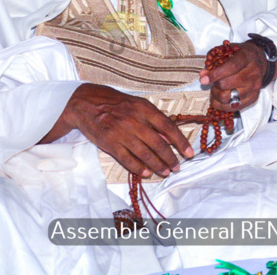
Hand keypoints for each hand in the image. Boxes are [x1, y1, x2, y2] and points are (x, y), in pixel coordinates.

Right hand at [60, 83, 193, 178]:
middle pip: (158, 144)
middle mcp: (135, 121)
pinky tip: (146, 173)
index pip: (168, 127)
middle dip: (170, 158)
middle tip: (177, 167)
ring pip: (144, 154)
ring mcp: (121, 133)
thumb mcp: (138, 105)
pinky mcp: (109, 143)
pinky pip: (127, 159)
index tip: (189, 153)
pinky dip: (138, 167)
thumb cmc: (117, 104)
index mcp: (145, 109)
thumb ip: (154, 120)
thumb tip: (168, 139)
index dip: (181, 142)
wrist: (87, 103)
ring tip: (165, 172)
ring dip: (157, 165)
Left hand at [199, 41, 276, 111]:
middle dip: (214, 85)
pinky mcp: (254, 97)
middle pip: (227, 85)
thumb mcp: (229, 50)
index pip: (231, 67)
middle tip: (212, 82)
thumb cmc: (241, 54)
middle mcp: (253, 72)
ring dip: (217, 95)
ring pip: (229, 98)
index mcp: (247, 57)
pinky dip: (222, 105)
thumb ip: (214, 60)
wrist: (260, 61)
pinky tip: (219, 98)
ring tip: (217, 89)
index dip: (216, 74)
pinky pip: (234, 107)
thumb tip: (203, 75)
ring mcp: (255, 86)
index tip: (203, 79)